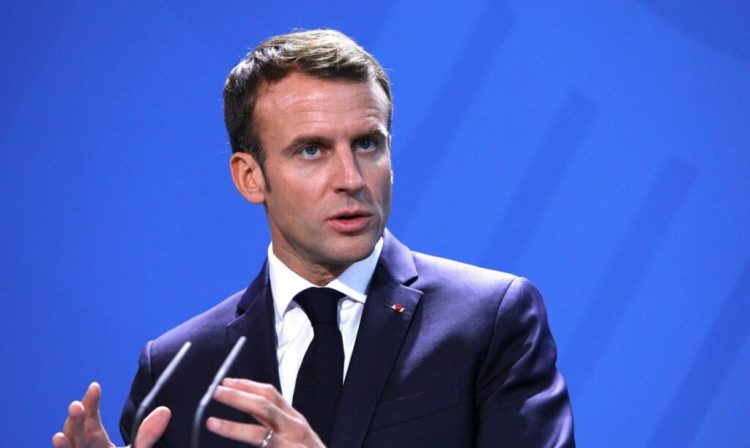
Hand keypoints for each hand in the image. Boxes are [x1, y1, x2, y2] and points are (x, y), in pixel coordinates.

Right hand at [52, 382, 170, 447]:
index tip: (95, 386)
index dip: (91, 402)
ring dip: (63, 441)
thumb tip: (166, 411)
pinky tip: (59, 440)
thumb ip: (147, 434)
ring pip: (67, 447)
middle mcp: (82, 447)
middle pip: (76, 430)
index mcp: (95, 438)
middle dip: (75, 419)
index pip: (90, 416)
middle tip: (76, 405)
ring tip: (60, 434)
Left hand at [207, 378, 324, 446]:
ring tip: (213, 423)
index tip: (226, 382)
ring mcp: (291, 445)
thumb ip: (274, 421)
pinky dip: (243, 438)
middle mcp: (294, 428)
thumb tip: (247, 405)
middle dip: (238, 398)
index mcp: (293, 418)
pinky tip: (229, 437)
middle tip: (216, 393)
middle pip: (263, 407)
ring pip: (258, 434)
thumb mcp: (295, 432)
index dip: (246, 386)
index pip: (269, 395)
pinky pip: (264, 446)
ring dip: (233, 428)